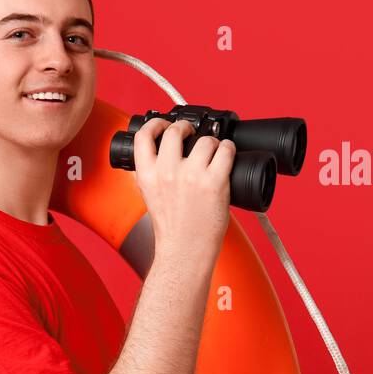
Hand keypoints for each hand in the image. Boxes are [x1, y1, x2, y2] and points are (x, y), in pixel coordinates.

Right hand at [130, 117, 234, 262]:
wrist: (184, 250)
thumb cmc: (171, 228)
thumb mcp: (150, 196)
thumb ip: (152, 173)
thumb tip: (158, 154)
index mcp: (147, 175)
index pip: (143, 135)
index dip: (155, 123)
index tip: (164, 124)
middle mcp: (167, 172)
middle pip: (175, 130)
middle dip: (186, 127)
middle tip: (193, 134)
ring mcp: (191, 176)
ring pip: (205, 139)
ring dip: (212, 142)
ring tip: (213, 153)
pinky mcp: (214, 182)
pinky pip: (225, 150)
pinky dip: (228, 149)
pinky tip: (226, 156)